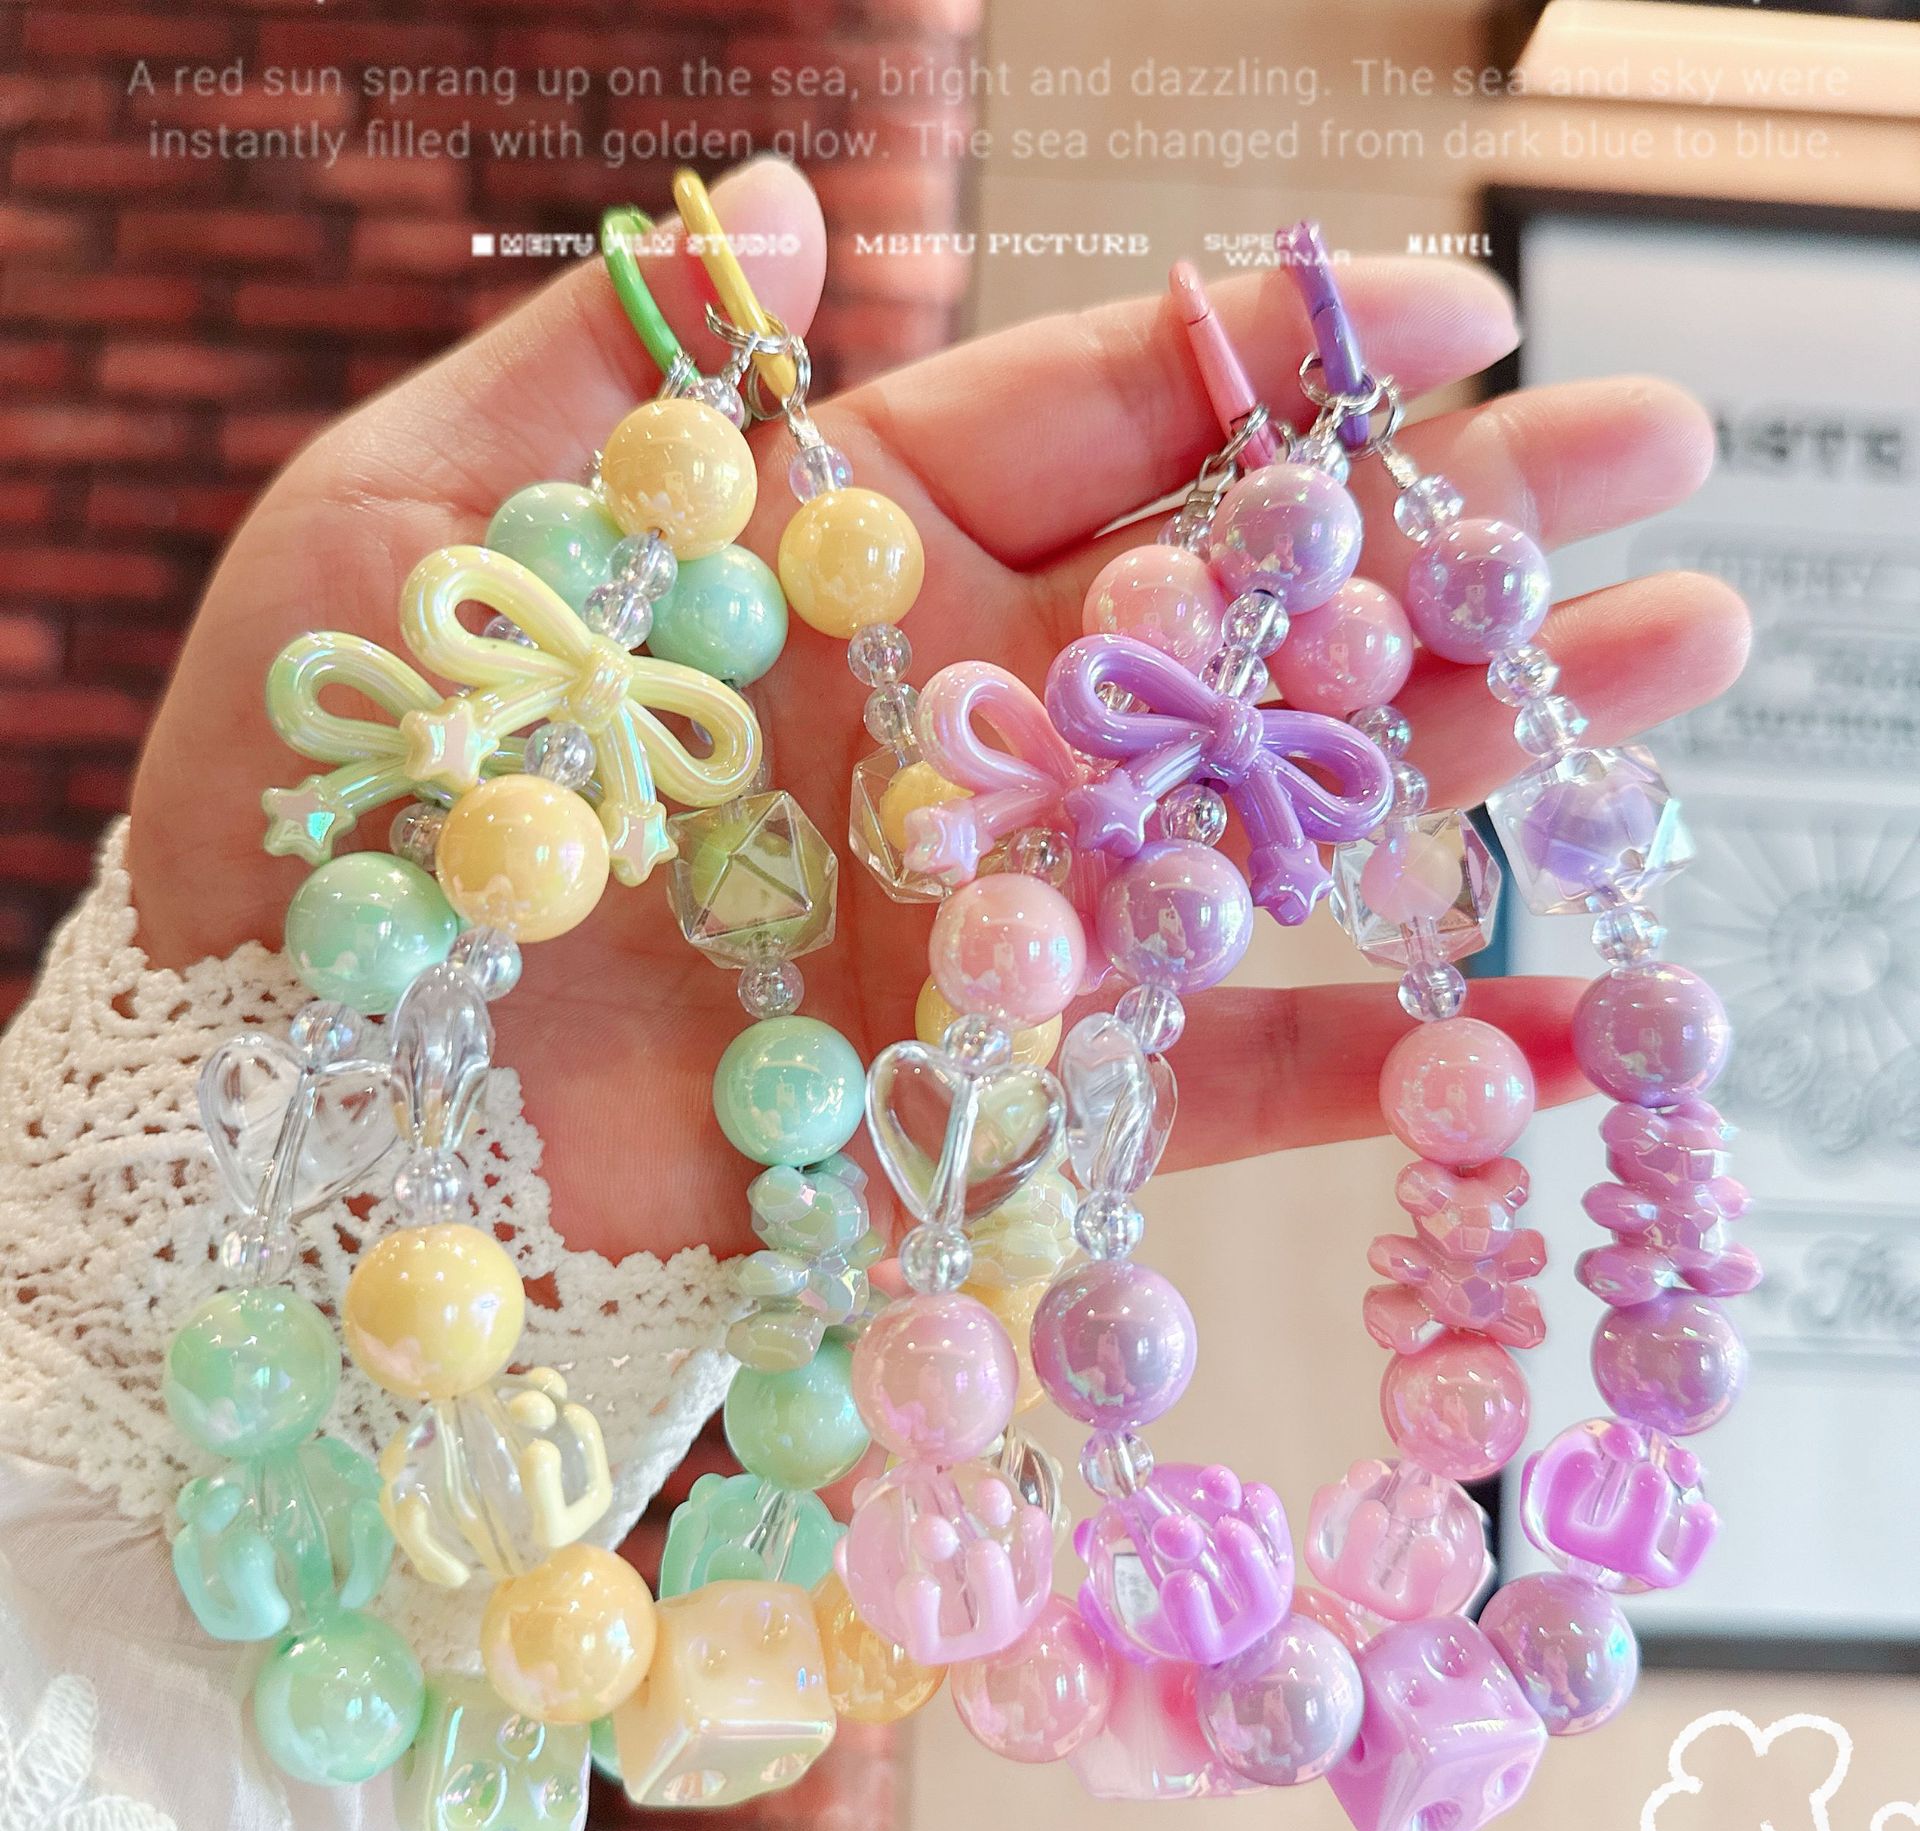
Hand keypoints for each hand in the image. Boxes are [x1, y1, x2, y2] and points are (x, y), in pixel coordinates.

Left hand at [129, 158, 1747, 1257]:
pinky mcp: (1000, 1106)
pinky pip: (1219, 1077)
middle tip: (1661, 459)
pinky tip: (1554, 1019)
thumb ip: (604, 374)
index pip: (1092, 419)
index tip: (1460, 315)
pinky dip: (1381, 1056)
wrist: (285, 1148)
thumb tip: (773, 199)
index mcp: (831, 562)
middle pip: (1236, 607)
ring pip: (1273, 815)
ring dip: (1472, 749)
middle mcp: (947, 732)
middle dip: (1444, 529)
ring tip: (1685, 655)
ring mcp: (995, 920)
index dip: (1274, 359)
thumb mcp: (409, 537)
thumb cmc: (308, 821)